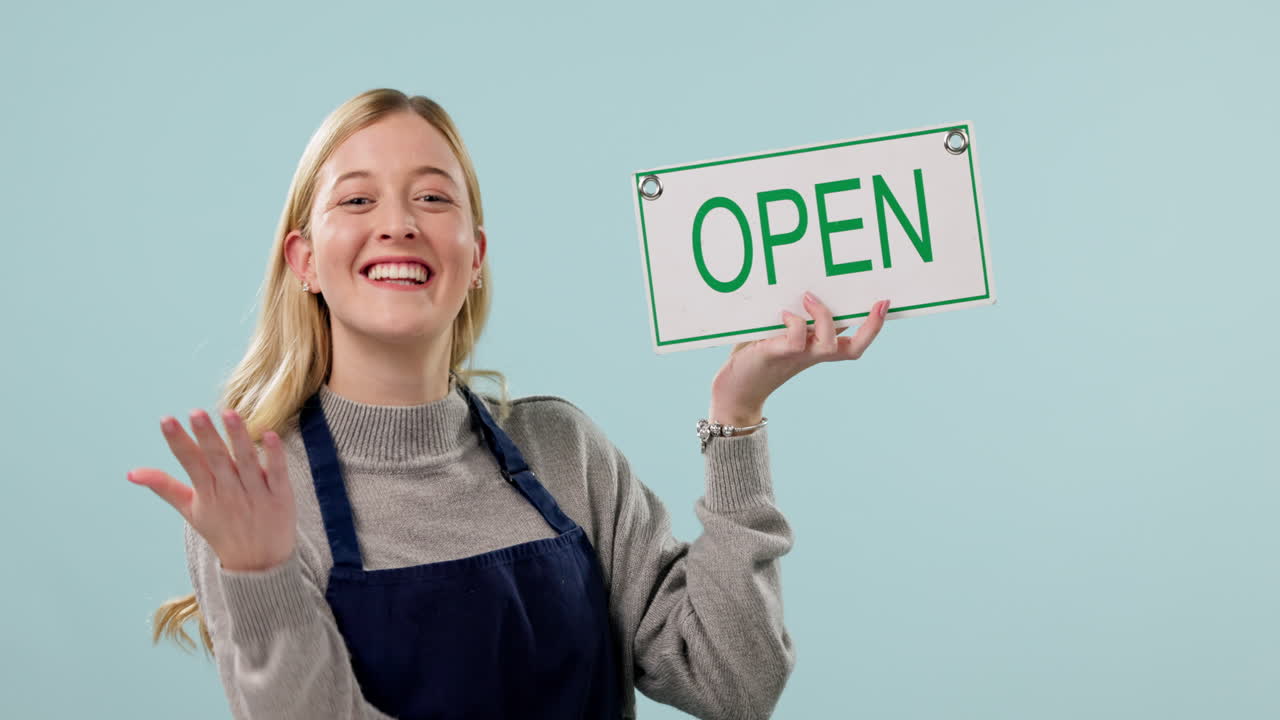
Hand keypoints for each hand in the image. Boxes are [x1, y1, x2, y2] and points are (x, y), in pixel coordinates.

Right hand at [127, 409, 295, 571]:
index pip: (190, 463)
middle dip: (206, 436)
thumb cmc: (222, 529)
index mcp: (206, 493)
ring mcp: (256, 494)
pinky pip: (276, 473)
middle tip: (196, 413)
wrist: (258, 563)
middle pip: (217, 459)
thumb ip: (164, 487)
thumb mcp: (190, 510)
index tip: (167, 420)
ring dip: (238, 438)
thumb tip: (131, 473)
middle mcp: (229, 492)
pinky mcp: (280, 496)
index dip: (178, 442)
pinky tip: (269, 434)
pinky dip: (273, 455)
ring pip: (246, 461)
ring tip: (229, 413)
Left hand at [708, 294, 889, 426]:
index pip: (855, 342)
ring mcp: (796, 357)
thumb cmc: (755, 354)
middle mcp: (812, 354)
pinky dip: (794, 325)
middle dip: (870, 326)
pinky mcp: (775, 355)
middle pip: (854, 349)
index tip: (885, 302)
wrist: (734, 387)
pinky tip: (784, 314)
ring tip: (808, 297)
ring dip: (823, 318)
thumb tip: (806, 286)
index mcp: (817, 348)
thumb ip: (793, 313)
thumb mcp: (777, 330)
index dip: (873, 326)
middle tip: (878, 302)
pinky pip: (795, 342)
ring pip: (828, 345)